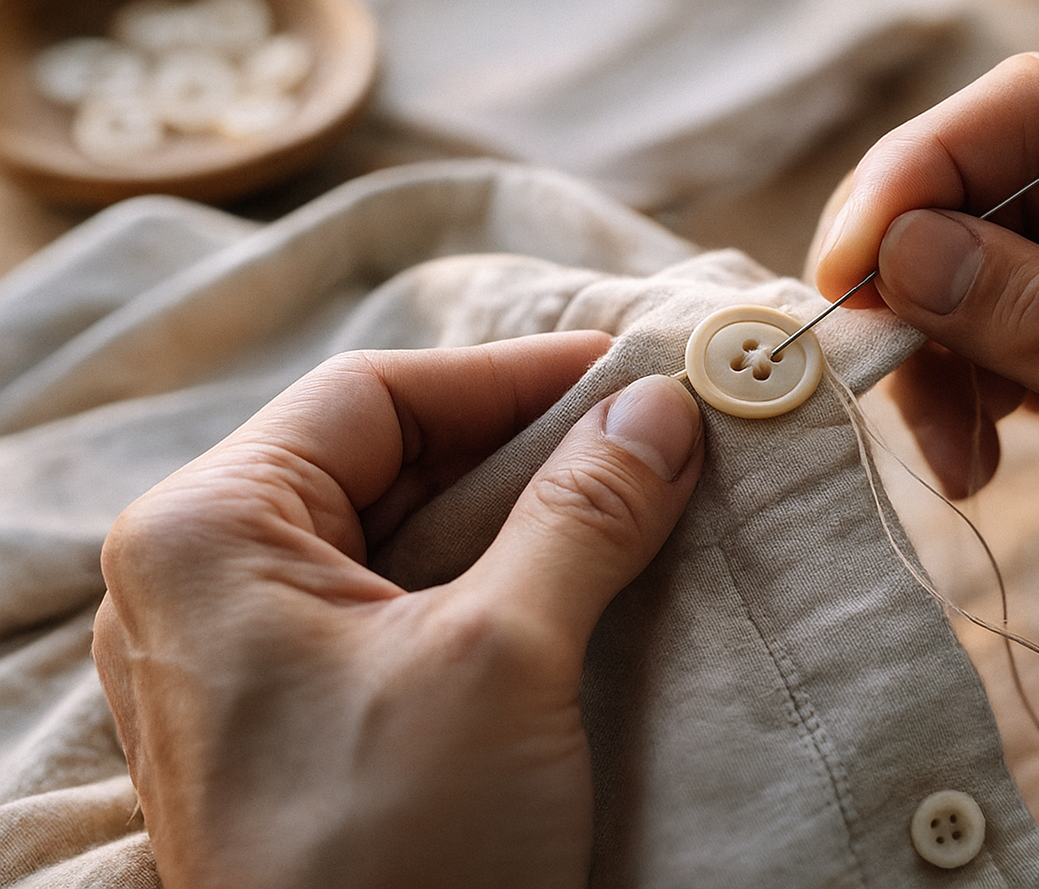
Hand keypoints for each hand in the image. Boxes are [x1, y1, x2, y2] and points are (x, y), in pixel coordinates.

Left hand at [93, 333, 703, 888]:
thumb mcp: (504, 658)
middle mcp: (204, 582)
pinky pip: (396, 611)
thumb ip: (584, 513)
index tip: (627, 374)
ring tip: (630, 504)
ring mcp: (244, 657)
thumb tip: (658, 410)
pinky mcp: (296, 719)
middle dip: (523, 447)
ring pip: (397, 535)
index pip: (377, 395)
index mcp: (209, 533)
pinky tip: (574, 587)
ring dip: (516, 518)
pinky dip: (490, 586)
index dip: (512, 375)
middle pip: (384, 459)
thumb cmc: (393, 855)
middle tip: (645, 440)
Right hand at [814, 54, 1038, 878]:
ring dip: (939, 353)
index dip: (931, 162)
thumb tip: (902, 247)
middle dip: (921, 269)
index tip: (851, 253)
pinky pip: (1005, 355)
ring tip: (943, 450)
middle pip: (1003, 191)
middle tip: (862, 350)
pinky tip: (972, 467)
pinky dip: (966, 401)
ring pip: (988, 278)